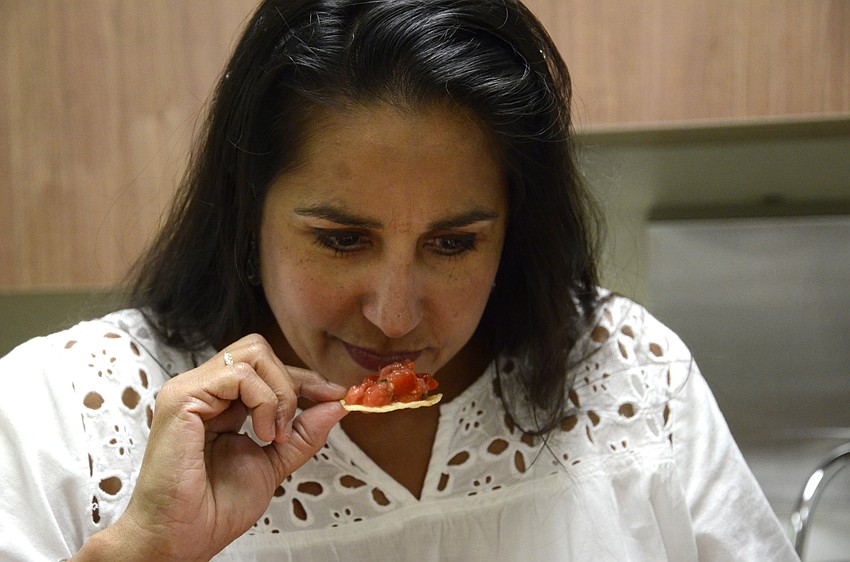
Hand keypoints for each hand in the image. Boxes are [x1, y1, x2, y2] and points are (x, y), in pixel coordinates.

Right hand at [83, 334, 346, 560]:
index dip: (303, 379)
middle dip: (292, 381)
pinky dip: (264, 401)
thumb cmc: (215, 507)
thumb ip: (304, 433)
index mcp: (220, 402)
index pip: (266, 368)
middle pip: (259, 350)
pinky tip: (263, 434)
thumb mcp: (274, 462)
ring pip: (253, 354)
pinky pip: (238, 374)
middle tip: (297, 423)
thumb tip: (337, 405)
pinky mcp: (182, 398)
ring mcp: (189, 389)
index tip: (334, 396)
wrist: (182, 537)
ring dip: (280, 394)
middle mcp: (203, 389)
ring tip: (277, 435)